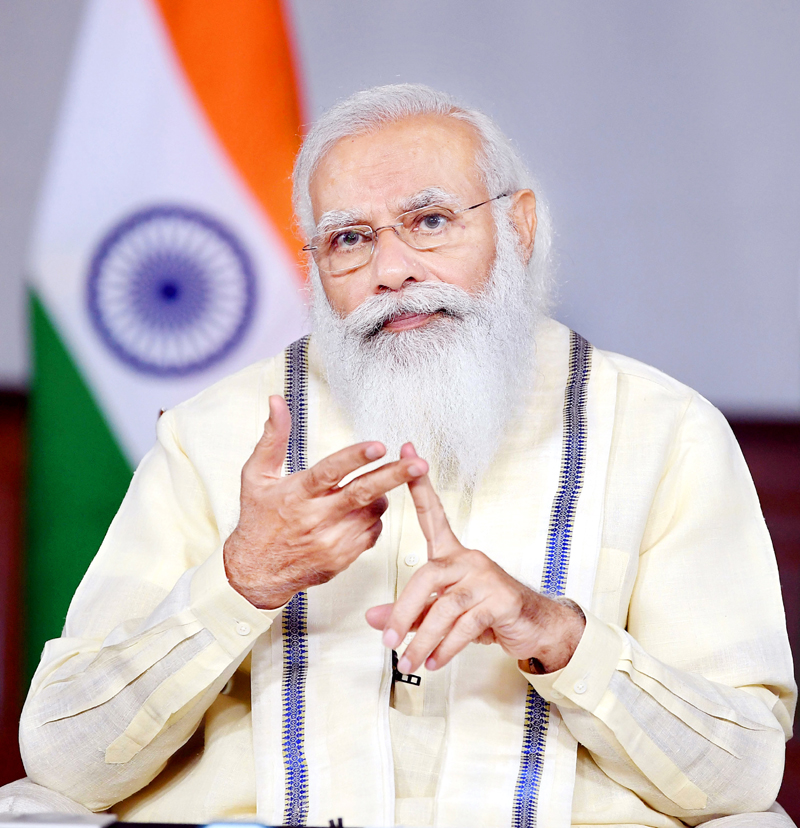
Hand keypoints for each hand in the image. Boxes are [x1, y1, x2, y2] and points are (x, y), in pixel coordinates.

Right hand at [224, 397, 427, 608]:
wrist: (256, 572)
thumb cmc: (258, 520)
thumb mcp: (256, 476)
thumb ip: (272, 437)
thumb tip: (277, 401)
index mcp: (297, 494)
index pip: (329, 472)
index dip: (354, 458)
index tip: (378, 446)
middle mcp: (316, 518)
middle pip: (362, 493)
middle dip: (394, 476)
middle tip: (419, 464)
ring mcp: (332, 541)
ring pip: (373, 511)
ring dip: (379, 496)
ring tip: (365, 491)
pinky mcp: (343, 557)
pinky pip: (373, 532)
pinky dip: (373, 518)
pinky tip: (357, 513)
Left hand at [365, 445, 584, 673]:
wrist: (533, 628)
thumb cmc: (484, 613)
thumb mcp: (440, 613)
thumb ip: (408, 613)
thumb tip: (374, 619)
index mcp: (452, 555)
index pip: (433, 514)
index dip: (418, 485)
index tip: (407, 449)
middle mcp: (468, 559)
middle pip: (426, 577)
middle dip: (403, 613)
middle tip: (388, 642)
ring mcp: (485, 578)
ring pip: (444, 608)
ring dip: (422, 640)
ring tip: (408, 662)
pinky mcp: (500, 600)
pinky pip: (465, 626)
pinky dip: (446, 647)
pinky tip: (434, 662)